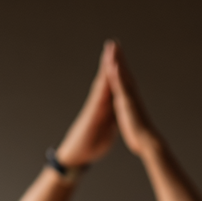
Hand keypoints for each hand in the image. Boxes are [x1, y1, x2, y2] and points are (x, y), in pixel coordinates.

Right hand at [55, 44, 116, 166]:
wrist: (78, 155)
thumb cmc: (92, 144)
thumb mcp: (108, 129)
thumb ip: (112, 119)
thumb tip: (118, 115)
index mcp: (104, 107)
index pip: (112, 86)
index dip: (118, 72)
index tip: (123, 58)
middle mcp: (98, 103)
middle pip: (106, 79)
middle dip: (110, 62)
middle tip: (115, 44)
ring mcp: (93, 107)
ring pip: (101, 83)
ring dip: (105, 67)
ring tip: (108, 51)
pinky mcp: (91, 113)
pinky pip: (97, 97)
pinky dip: (102, 85)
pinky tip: (105, 75)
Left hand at [105, 43, 158, 157]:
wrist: (148, 143)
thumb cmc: (142, 139)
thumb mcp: (135, 125)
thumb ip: (133, 118)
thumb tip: (136, 120)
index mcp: (130, 102)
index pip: (124, 82)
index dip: (120, 69)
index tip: (116, 57)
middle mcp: (131, 97)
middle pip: (124, 73)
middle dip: (119, 58)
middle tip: (114, 43)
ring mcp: (130, 98)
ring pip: (123, 76)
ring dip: (118, 60)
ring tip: (113, 46)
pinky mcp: (128, 103)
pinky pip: (121, 86)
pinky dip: (118, 75)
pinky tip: (114, 64)